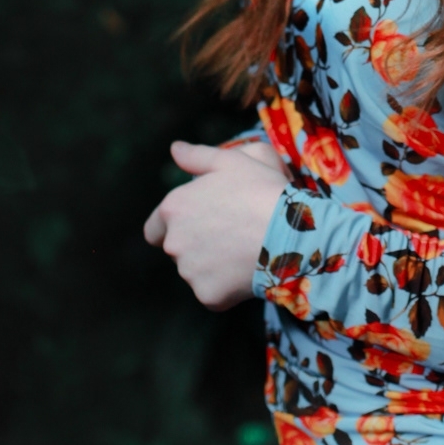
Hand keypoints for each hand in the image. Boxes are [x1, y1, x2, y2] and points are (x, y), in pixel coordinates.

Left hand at [143, 140, 288, 309]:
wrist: (289, 231)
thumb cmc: (260, 189)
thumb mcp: (231, 161)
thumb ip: (197, 156)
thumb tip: (174, 149)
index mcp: (173, 208)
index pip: (154, 228)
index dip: (173, 226)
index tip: (197, 222)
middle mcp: (173, 242)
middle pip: (177, 249)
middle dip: (196, 243)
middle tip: (230, 232)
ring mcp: (189, 272)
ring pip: (195, 271)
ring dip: (211, 264)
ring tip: (243, 249)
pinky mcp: (208, 296)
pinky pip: (213, 291)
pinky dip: (227, 284)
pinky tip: (248, 268)